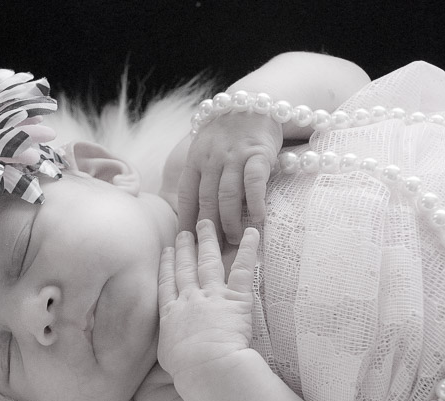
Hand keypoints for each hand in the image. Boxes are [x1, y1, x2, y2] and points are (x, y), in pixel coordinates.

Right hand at [157, 219, 258, 379]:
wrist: (207, 367)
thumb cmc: (188, 371)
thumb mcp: (169, 358)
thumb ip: (171, 344)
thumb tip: (174, 346)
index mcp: (171, 315)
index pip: (167, 284)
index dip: (167, 265)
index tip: (167, 251)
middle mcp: (189, 299)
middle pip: (185, 268)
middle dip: (185, 248)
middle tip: (184, 231)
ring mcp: (212, 296)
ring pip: (208, 262)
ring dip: (207, 241)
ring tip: (207, 224)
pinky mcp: (236, 298)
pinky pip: (243, 268)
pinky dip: (249, 249)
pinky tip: (252, 233)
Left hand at [177, 112, 280, 243]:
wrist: (253, 103)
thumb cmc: (228, 135)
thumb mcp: (205, 151)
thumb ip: (200, 178)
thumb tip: (194, 215)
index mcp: (196, 160)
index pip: (187, 197)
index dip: (186, 222)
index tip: (186, 245)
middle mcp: (212, 159)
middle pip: (206, 201)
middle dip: (208, 229)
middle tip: (213, 252)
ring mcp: (235, 156)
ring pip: (227, 195)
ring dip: (230, 222)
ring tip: (234, 241)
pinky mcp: (258, 153)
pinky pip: (254, 182)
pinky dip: (255, 203)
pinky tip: (258, 220)